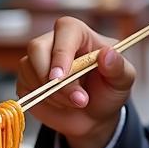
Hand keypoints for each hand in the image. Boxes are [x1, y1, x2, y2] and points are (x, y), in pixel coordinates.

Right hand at [18, 18, 135, 147]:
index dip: (61, 51)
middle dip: (52, 78)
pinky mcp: (27, 79)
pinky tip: (61, 104)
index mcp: (80, 34)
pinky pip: (25, 86)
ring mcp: (38, 61)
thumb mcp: (123, 81)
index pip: (65, 29)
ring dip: (53, 93)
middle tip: (77, 100)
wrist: (95, 118)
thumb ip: (118, 67)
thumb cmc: (108, 92)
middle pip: (37, 47)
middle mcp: (55, 42)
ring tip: (76, 103)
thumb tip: (107, 54)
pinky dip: (43, 100)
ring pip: (29, 69)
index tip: (62, 77)